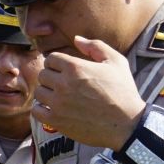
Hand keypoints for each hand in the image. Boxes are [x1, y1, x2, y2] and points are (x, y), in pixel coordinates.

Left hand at [32, 35, 145, 149]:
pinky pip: (36, 111)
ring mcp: (58, 103)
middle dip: (52, 77)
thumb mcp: (116, 62)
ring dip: (47, 93)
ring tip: (61, 97)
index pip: (50, 59)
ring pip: (39, 92)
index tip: (65, 71)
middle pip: (43, 74)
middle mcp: (64, 84)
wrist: (127, 124)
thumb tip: (76, 39)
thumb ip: (95, 46)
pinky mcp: (56, 120)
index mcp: (75, 67)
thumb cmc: (123, 92)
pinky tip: (54, 109)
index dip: (57, 63)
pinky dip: (42, 109)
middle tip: (65, 85)